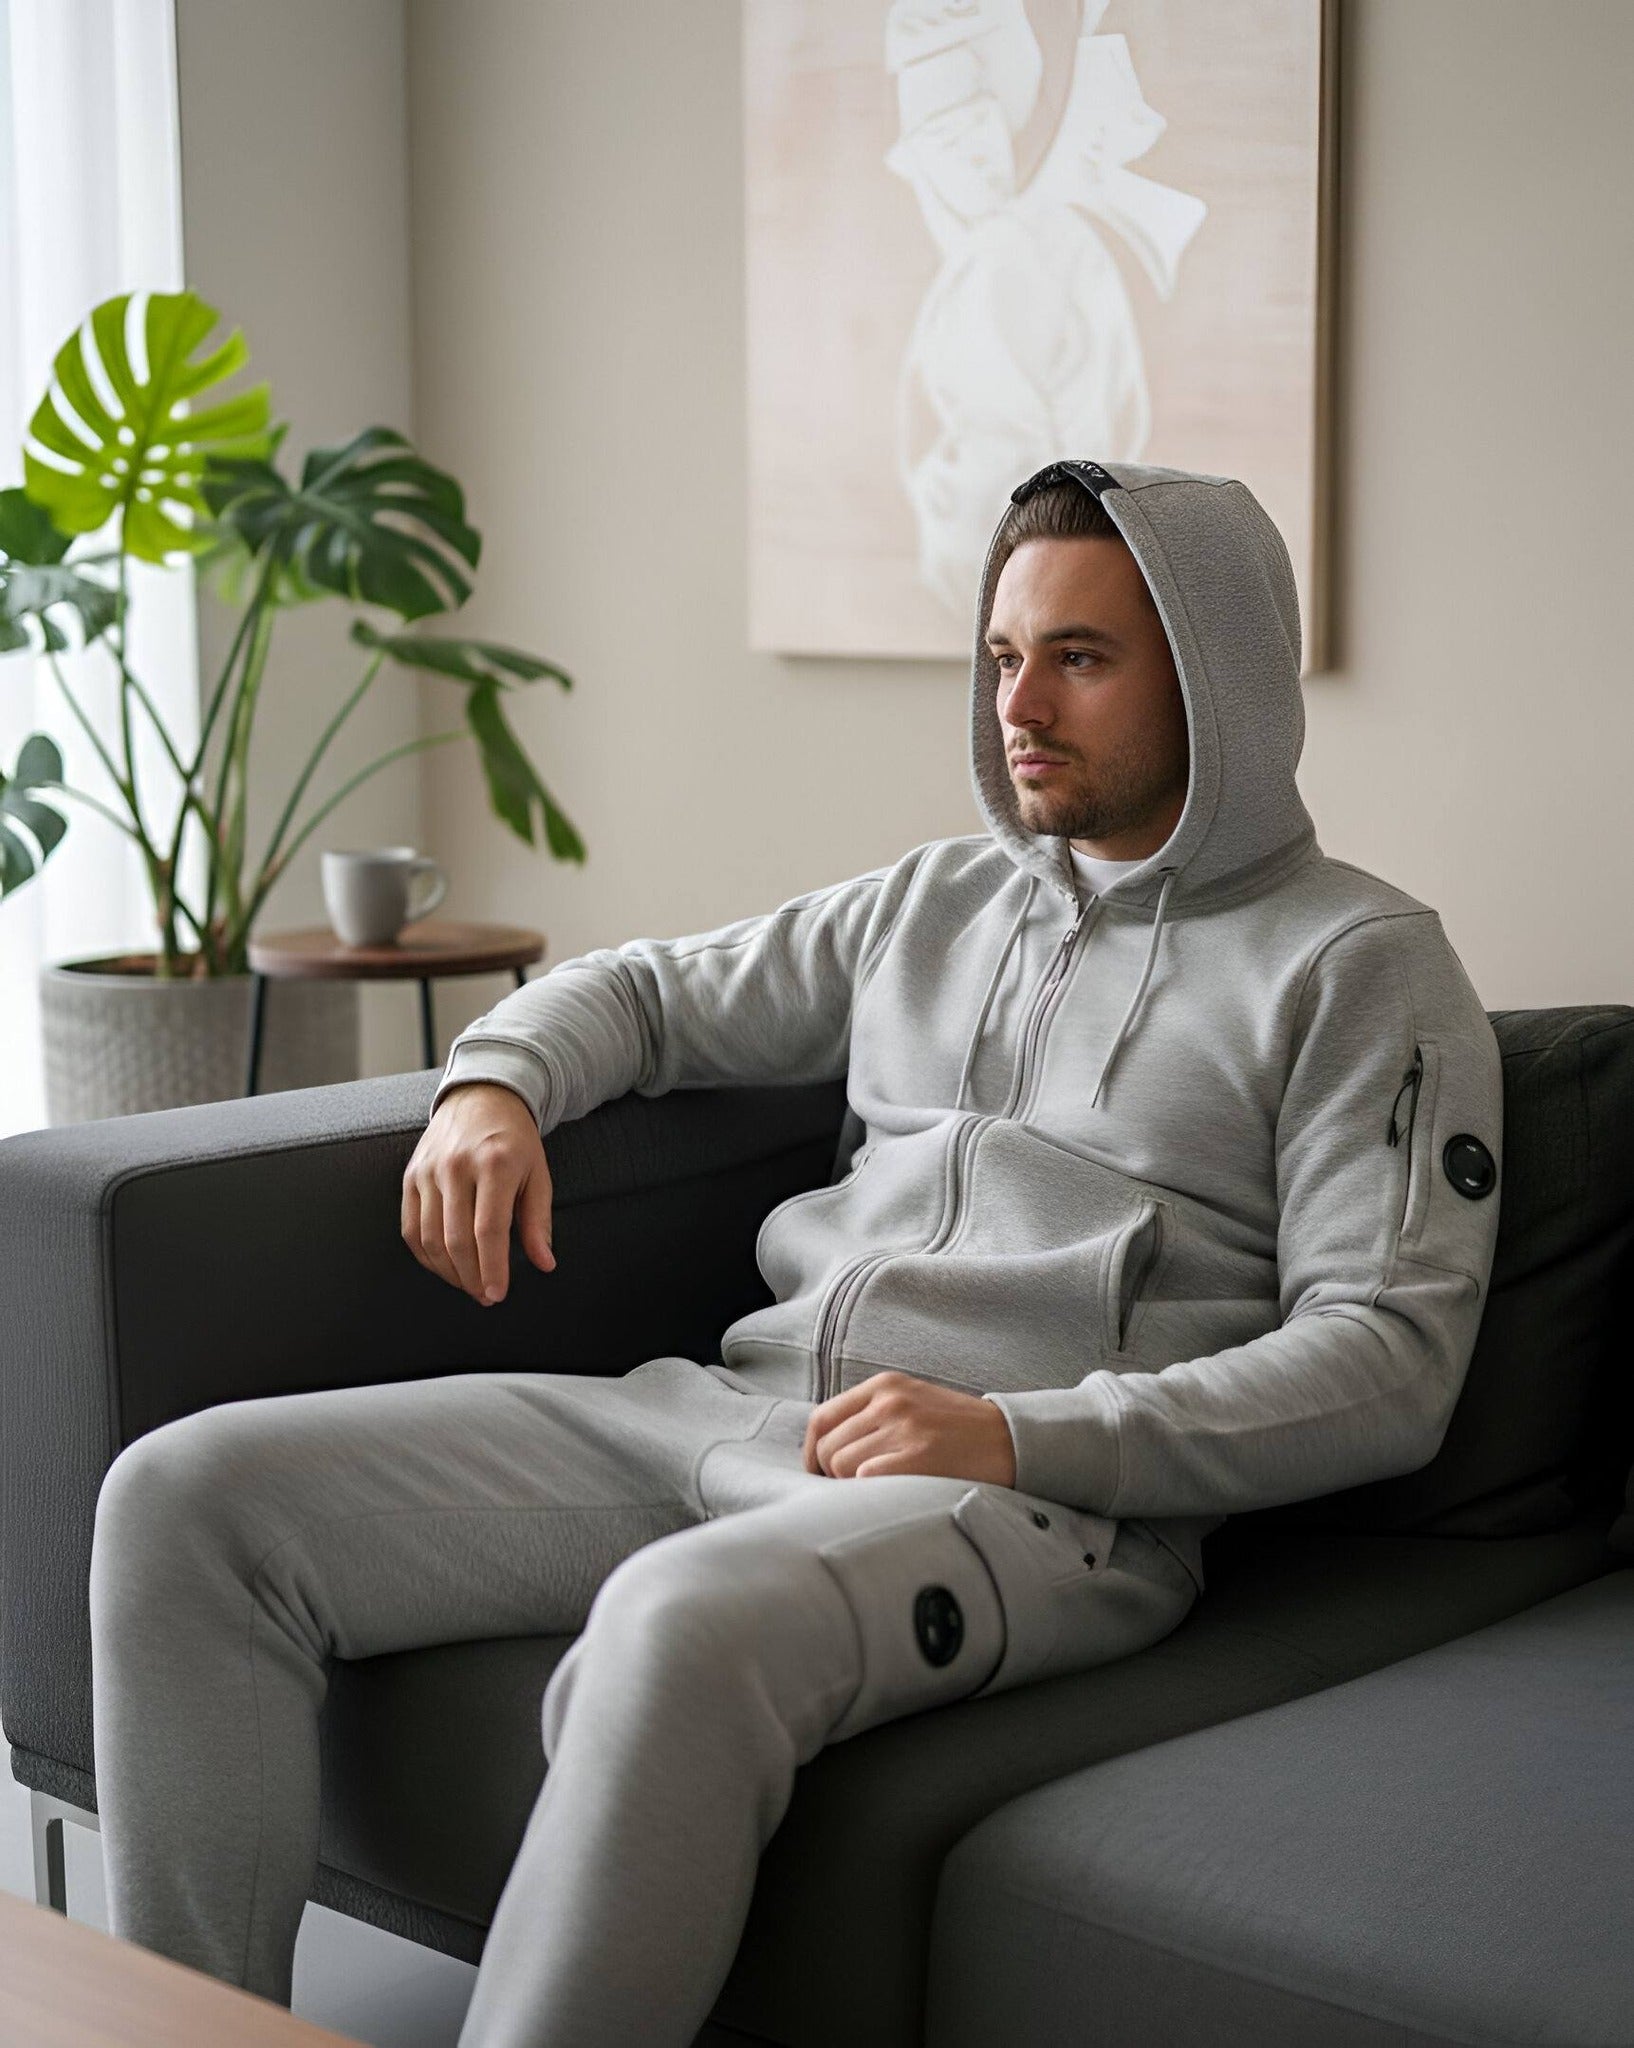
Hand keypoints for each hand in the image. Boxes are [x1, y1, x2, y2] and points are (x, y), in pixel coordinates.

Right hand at [401, 1082, 555, 1304]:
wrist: (481, 1098)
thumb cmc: (514, 1141)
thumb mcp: (538, 1174)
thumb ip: (539, 1221)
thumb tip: (545, 1263)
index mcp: (495, 1164)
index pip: (488, 1229)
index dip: (492, 1268)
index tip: (497, 1293)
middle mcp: (456, 1166)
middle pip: (456, 1239)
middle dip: (471, 1277)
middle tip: (486, 1295)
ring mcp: (428, 1171)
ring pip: (430, 1238)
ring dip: (449, 1272)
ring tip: (469, 1284)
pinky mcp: (410, 1176)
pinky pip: (411, 1227)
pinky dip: (426, 1255)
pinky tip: (445, 1266)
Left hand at [803, 1370, 1017, 1483]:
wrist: (1009, 1440)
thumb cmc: (958, 1429)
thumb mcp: (912, 1401)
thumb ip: (872, 1414)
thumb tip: (827, 1449)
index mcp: (885, 1385)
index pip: (821, 1419)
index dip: (812, 1452)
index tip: (820, 1473)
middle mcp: (889, 1401)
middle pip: (829, 1447)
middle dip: (831, 1476)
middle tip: (852, 1490)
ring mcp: (904, 1427)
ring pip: (842, 1466)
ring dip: (851, 1487)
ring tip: (877, 1492)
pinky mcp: (918, 1456)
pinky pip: (866, 1479)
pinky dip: (868, 1492)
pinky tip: (887, 1495)